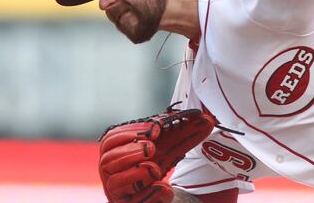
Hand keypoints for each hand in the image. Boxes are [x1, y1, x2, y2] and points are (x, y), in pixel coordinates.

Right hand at [98, 109, 215, 202]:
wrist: (158, 197)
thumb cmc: (157, 171)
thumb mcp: (170, 151)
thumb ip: (184, 135)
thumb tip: (206, 119)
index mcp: (117, 152)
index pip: (113, 138)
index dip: (133, 131)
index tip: (155, 129)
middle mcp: (112, 171)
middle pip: (107, 157)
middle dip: (131, 150)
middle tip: (151, 148)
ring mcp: (117, 191)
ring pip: (114, 181)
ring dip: (136, 172)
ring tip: (154, 168)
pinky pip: (130, 202)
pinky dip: (148, 193)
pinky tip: (161, 186)